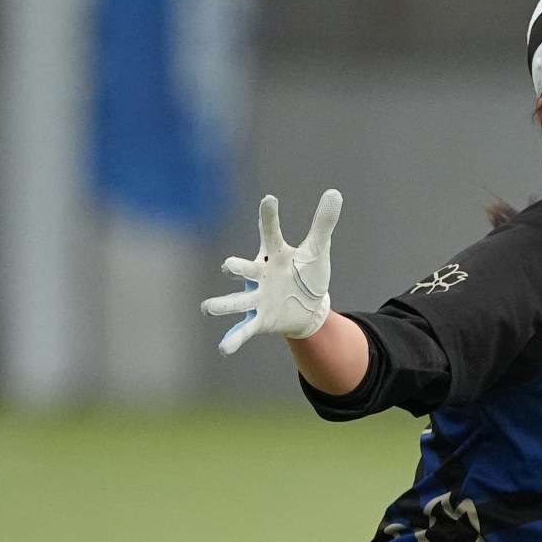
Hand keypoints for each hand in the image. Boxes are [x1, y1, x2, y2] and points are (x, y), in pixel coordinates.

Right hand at [202, 191, 340, 353]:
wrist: (307, 308)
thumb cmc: (307, 274)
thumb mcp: (317, 251)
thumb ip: (323, 223)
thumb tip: (334, 192)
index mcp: (275, 255)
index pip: (272, 233)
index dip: (270, 217)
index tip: (270, 199)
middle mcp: (260, 275)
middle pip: (245, 269)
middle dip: (237, 268)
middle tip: (228, 266)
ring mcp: (257, 298)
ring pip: (236, 301)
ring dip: (222, 304)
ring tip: (207, 307)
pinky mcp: (259, 320)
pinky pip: (244, 330)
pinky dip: (233, 339)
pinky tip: (223, 349)